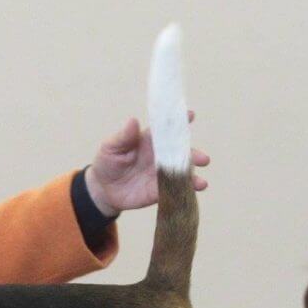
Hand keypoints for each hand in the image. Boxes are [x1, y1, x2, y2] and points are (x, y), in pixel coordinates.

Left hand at [85, 113, 209, 216]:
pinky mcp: (159, 190)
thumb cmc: (107, 162)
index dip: (179, 121)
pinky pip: (174, 190)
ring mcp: (162, 173)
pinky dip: (185, 191)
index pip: (166, 129)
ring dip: (193, 176)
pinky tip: (195, 191)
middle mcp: (161, 155)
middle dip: (193, 155)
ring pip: (181, 173)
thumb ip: (123, 136)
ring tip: (201, 183)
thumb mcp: (111, 147)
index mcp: (150, 140)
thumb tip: (133, 120)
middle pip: (181, 153)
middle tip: (203, 160)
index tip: (190, 115)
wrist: (103, 189)